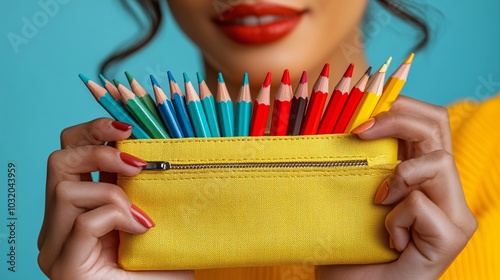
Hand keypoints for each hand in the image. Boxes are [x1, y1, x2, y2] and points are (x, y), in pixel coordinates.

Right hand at [38, 118, 192, 279]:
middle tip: (135, 161)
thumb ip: (143, 184)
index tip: (129, 127)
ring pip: (64, 188)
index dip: (94, 130)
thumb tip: (153, 142)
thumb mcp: (155, 211)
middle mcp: (60, 222)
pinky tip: (141, 230)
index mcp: (81, 205)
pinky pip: (82, 222)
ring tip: (140, 211)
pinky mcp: (64, 265)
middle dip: (98, 147)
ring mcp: (56, 245)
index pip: (70, 151)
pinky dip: (116, 217)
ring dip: (112, 190)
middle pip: (58, 160)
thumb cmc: (163, 263)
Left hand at [316, 96, 476, 279]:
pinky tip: (389, 239)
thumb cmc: (349, 248)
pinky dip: (395, 217)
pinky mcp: (452, 237)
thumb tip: (343, 121)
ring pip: (439, 162)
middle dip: (397, 119)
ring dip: (398, 176)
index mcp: (422, 175)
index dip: (400, 106)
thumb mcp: (349, 196)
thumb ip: (359, 162)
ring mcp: (453, 214)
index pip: (429, 121)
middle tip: (359, 132)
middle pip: (439, 126)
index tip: (359, 118)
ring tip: (378, 202)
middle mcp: (444, 190)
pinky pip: (421, 204)